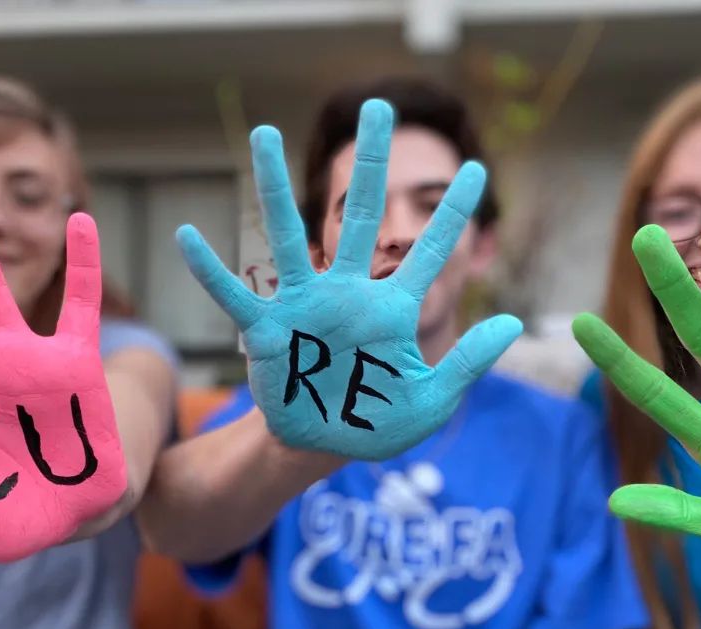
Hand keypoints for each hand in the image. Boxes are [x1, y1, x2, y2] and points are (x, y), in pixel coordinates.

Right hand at [177, 99, 521, 460]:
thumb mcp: (431, 401)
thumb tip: (513, 322)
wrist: (322, 448)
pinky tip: (187, 237)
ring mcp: (304, 307)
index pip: (429, 253)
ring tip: (265, 134)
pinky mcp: (267, 332)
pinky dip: (208, 271)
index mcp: (391, 310)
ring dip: (274, 186)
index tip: (479, 170)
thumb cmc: (376, 422)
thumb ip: (467, 363)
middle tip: (379, 107)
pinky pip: (233, 297)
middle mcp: (348, 294)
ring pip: (288, 236)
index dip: (453, 214)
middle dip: (372, 163)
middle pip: (361, 216)